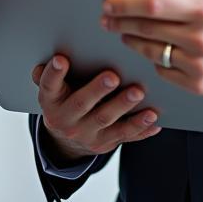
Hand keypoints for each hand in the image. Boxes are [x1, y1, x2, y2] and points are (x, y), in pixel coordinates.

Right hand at [31, 54, 160, 161]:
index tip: (62, 59)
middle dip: (98, 90)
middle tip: (113, 76)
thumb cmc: (64, 100)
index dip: (54, 73)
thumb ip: (50, 73)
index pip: (49, 86)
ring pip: (106, 120)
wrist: (67, 139)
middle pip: (82, 104)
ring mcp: (87, 134)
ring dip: (123, 107)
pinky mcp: (106, 143)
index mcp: (51, 101)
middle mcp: (66, 120)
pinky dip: (141, 128)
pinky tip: (153, 119)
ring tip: (139, 93)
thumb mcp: (52, 89)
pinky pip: (125, 136)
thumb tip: (55, 57)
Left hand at [102, 0, 202, 95]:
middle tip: (106, 17)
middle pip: (146, 28)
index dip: (126, 4)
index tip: (109, 2)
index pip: (154, 5)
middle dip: (120, 21)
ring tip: (122, 30)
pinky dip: (152, 58)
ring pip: (150, 50)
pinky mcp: (196, 85)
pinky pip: (162, 69)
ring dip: (130, 39)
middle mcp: (201, 38)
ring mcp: (198, 64)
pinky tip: (150, 48)